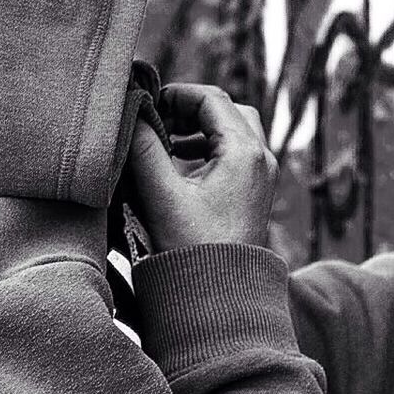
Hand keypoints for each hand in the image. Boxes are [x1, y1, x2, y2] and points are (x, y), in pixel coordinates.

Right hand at [126, 84, 278, 251]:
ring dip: (198, 130)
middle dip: (190, 109)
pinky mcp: (254, 195)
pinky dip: (207, 150)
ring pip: (233, 132)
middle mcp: (261, 160)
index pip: (212, 99)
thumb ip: (144, 148)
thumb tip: (132, 112)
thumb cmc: (193, 250)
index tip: (147, 103)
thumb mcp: (161, 195)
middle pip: (227, 111)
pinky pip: (234, 156)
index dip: (177, 94)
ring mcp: (262, 178)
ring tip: (164, 142)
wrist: (221, 299)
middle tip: (157, 119)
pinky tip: (178, 165)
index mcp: (245, 152)